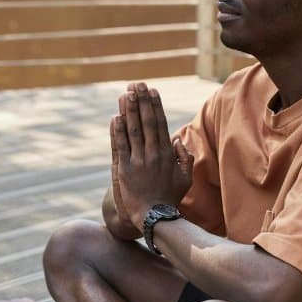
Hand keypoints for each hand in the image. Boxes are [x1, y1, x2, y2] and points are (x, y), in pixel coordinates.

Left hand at [111, 82, 193, 229]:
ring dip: (128, 111)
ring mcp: (138, 161)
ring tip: (125, 94)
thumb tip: (179, 140)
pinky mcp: (124, 169)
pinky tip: (115, 117)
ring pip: (132, 130)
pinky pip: (120, 146)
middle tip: (136, 85)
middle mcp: (153, 154)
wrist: (154, 217)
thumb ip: (185, 158)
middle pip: (146, 122)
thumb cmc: (170, 198)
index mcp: (167, 154)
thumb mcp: (185, 178)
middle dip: (141, 101)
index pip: (160, 123)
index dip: (155, 106)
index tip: (152, 91)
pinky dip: (117, 131)